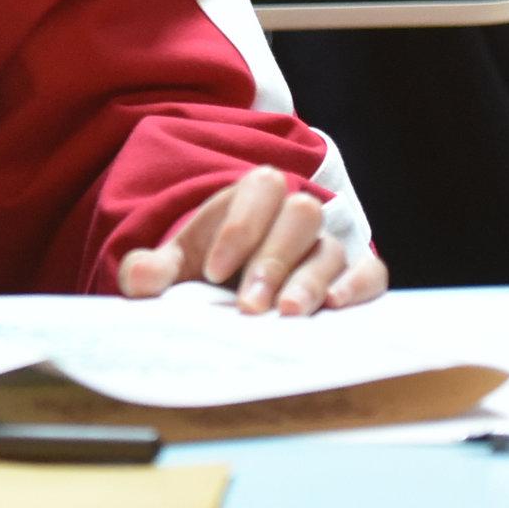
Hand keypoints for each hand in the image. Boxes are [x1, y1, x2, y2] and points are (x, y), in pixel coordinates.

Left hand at [114, 165, 383, 314]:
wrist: (237, 292)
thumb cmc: (208, 272)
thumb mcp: (176, 266)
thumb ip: (152, 269)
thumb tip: (138, 278)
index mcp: (253, 197)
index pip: (259, 192)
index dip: (240, 229)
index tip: (215, 274)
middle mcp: (295, 216)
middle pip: (300, 217)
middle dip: (273, 261)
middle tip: (249, 305)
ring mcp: (328, 245)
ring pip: (330, 250)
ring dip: (309, 282)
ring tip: (286, 314)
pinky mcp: (356, 275)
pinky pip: (370, 273)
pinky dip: (358, 287)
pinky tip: (337, 306)